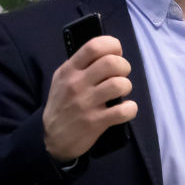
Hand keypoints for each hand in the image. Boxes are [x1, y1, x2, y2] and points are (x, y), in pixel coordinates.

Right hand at [44, 35, 137, 161]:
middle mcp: (76, 84)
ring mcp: (85, 103)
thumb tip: (111, 51)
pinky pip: (124, 110)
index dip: (113, 46)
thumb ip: (82, 64)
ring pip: (120, 84)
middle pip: (112, 63)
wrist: (53, 138)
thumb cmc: (64, 103)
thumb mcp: (63, 79)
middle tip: (121, 75)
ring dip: (126, 86)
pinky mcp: (95, 122)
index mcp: (69, 70)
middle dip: (124, 66)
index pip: (94, 46)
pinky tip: (125, 109)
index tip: (116, 54)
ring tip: (121, 92)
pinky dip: (131, 108)